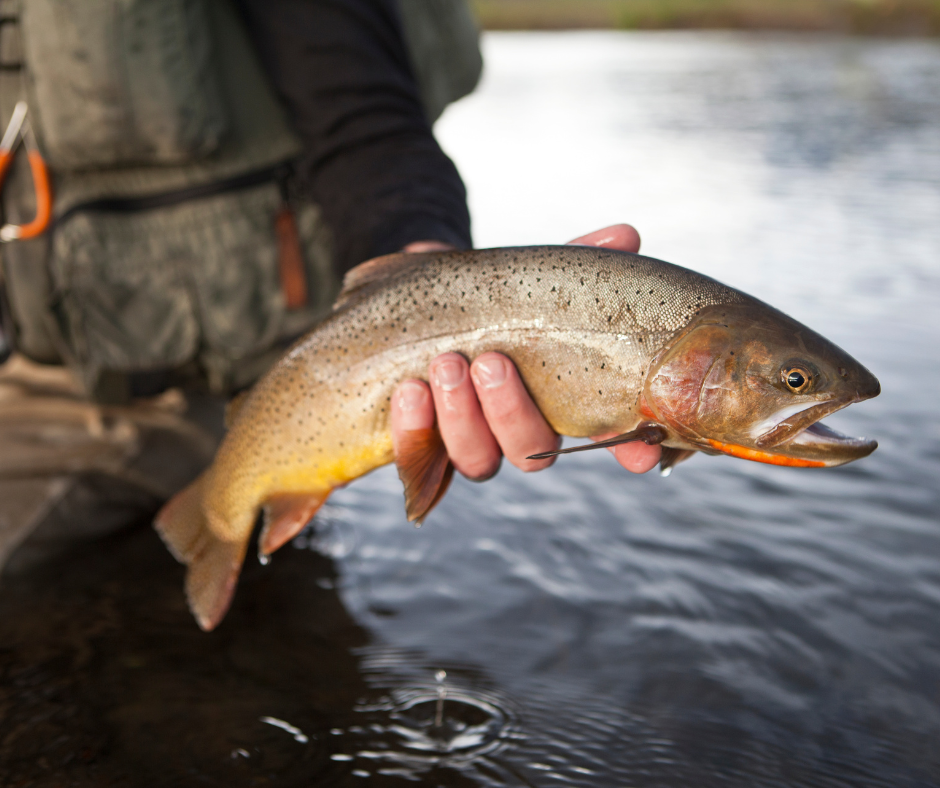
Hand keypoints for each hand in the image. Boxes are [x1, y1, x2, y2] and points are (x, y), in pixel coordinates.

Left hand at [391, 225, 661, 479]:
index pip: (605, 438)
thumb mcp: (526, 278)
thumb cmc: (487, 298)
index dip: (627, 451)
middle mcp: (519, 432)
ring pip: (478, 459)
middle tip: (491, 362)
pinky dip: (413, 428)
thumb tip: (624, 236)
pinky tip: (410, 391)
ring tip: (446, 364)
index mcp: (560, 400)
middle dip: (511, 412)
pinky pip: (418, 456)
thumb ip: (573, 262)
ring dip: (463, 416)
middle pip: (532, 452)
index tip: (638, 454)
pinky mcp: (421, 446)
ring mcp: (471, 443)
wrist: (419, 301)